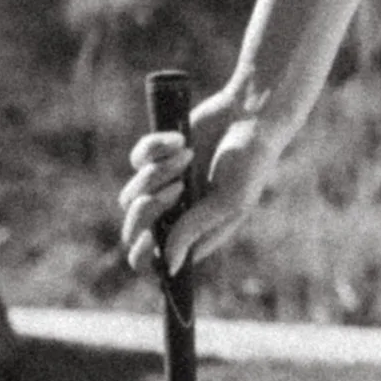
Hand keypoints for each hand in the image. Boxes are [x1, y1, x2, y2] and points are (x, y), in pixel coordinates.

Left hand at [118, 83, 280, 279]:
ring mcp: (163, 186)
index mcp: (196, 233)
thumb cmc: (250, 162)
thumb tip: (168, 265)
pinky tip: (181, 140)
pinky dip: (156, 148)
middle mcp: (176, 214)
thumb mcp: (228, 200)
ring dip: (157, 174)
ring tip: (188, 155)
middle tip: (178, 187)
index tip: (152, 238)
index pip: (155, 261)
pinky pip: (137, 160)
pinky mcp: (155, 157)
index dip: (146, 256)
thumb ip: (195, 229)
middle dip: (151, 209)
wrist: (249, 115)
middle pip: (134, 230)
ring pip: (131, 195)